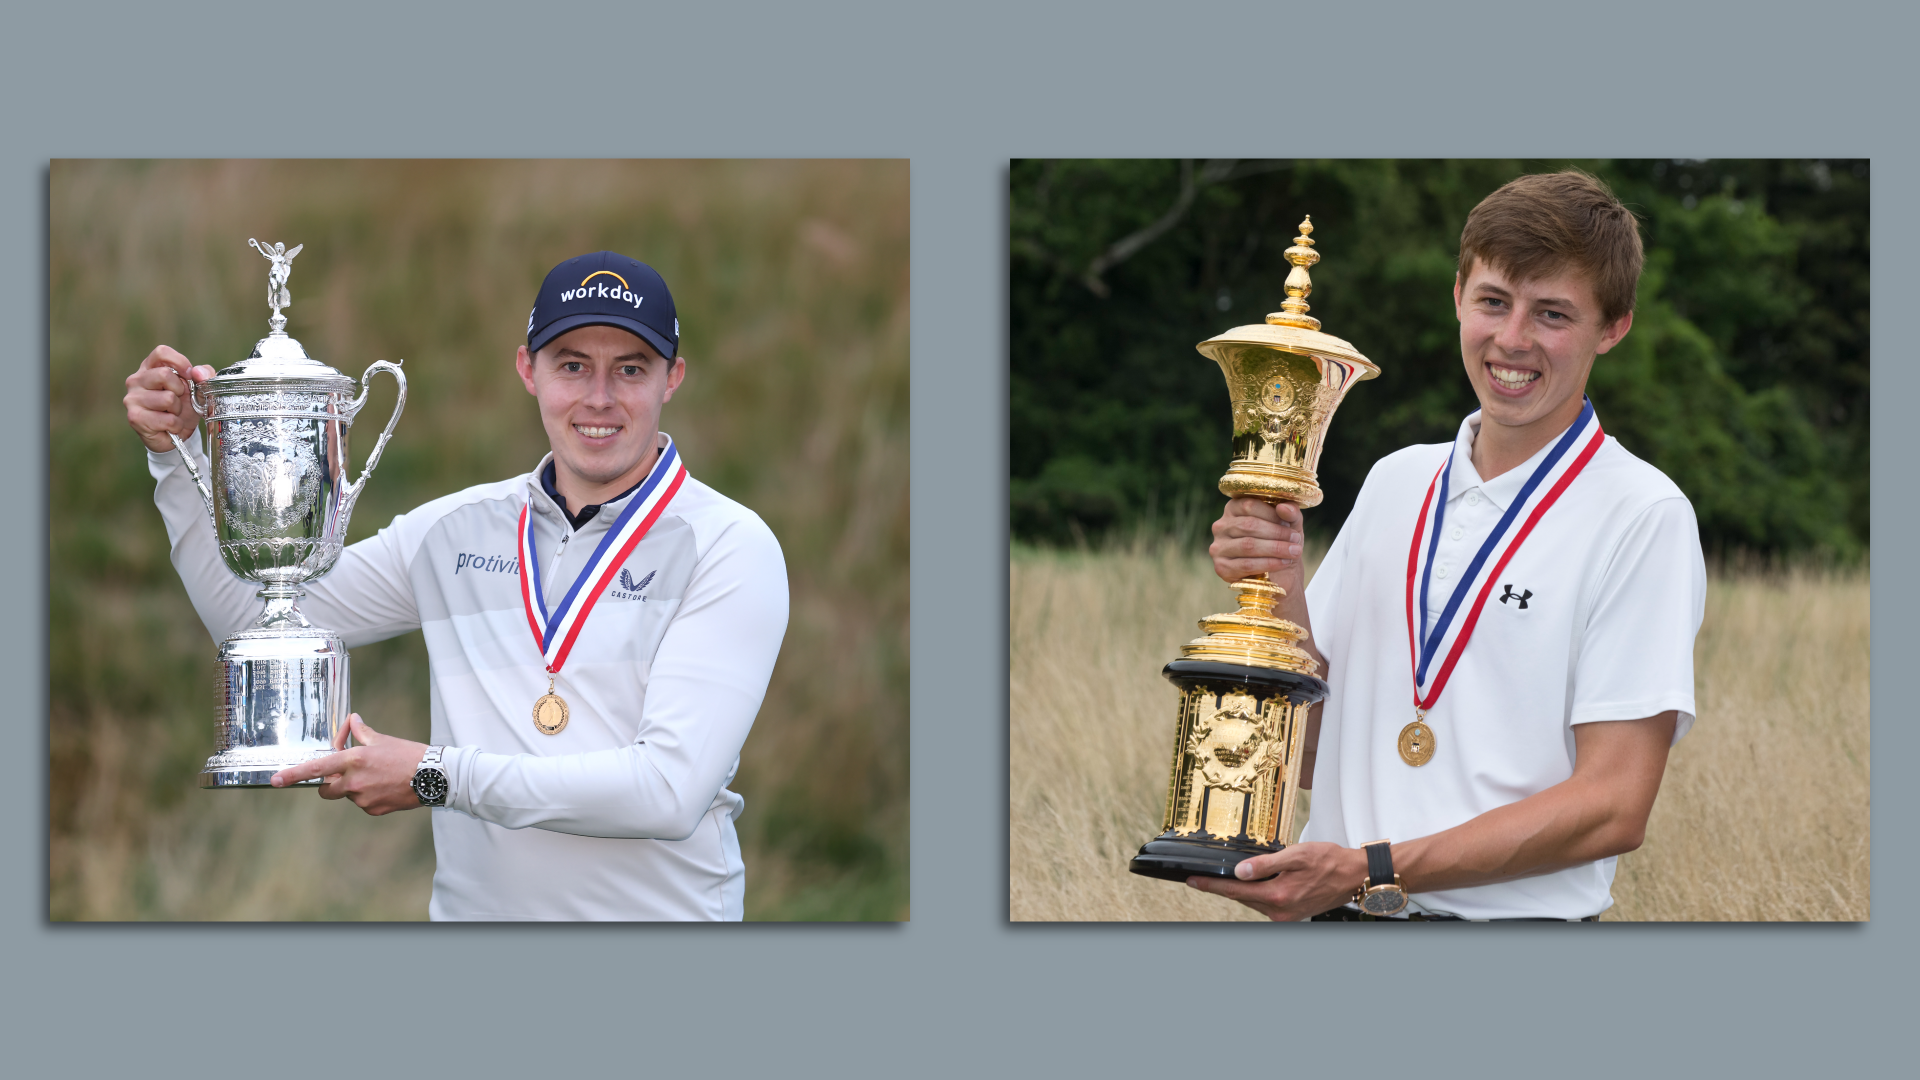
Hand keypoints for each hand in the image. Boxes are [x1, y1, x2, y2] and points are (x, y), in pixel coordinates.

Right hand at [124, 346, 214, 452]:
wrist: (176, 435)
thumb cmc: (184, 408)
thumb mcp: (198, 389)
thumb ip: (204, 376)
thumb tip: (198, 372)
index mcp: (150, 368)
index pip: (161, 352)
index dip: (180, 362)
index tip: (189, 375)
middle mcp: (136, 380)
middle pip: (164, 374)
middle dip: (180, 390)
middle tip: (179, 400)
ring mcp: (132, 398)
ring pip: (168, 398)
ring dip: (178, 410)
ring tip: (173, 414)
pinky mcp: (135, 417)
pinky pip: (168, 419)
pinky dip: (176, 425)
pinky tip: (169, 426)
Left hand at [270, 713, 427, 815]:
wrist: (433, 777)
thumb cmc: (408, 754)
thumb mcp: (382, 740)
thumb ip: (361, 732)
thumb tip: (352, 720)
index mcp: (353, 760)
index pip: (316, 768)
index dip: (293, 775)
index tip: (275, 780)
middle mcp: (353, 782)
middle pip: (325, 789)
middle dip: (329, 783)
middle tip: (346, 774)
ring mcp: (362, 799)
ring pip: (346, 795)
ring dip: (354, 788)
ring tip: (378, 778)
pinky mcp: (373, 810)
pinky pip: (362, 804)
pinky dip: (368, 797)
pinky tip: (386, 788)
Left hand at [1184, 842, 1367, 921]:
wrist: (1354, 876)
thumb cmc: (1329, 862)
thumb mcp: (1295, 855)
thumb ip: (1265, 864)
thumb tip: (1239, 872)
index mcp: (1278, 896)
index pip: (1235, 891)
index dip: (1211, 885)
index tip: (1192, 881)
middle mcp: (1280, 911)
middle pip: (1242, 898)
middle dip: (1222, 887)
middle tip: (1202, 877)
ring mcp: (1286, 916)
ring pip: (1253, 901)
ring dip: (1240, 890)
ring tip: (1225, 878)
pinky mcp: (1292, 914)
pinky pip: (1266, 903)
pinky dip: (1256, 893)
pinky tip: (1253, 882)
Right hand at [1209, 498, 1306, 591]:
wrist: (1277, 573)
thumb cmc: (1279, 542)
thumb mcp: (1289, 524)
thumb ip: (1290, 512)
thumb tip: (1284, 507)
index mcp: (1233, 509)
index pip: (1249, 505)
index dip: (1272, 514)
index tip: (1289, 524)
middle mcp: (1221, 526)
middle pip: (1248, 525)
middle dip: (1276, 533)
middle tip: (1295, 540)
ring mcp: (1218, 547)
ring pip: (1248, 545)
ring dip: (1275, 548)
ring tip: (1294, 552)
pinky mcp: (1221, 567)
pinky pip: (1246, 564)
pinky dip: (1269, 564)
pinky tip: (1283, 563)